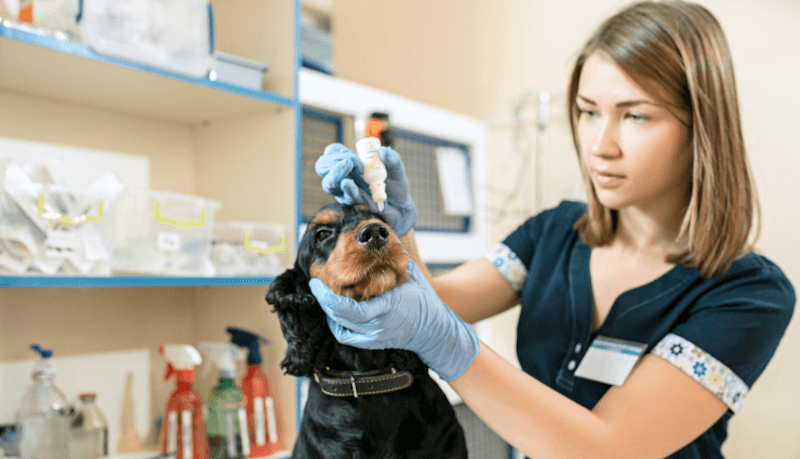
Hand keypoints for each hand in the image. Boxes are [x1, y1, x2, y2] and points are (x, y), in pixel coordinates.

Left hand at [308, 260, 479, 380]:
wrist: (434, 328)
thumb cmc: (422, 297)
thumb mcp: (410, 274)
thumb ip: (393, 257)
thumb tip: (377, 234)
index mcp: (388, 306)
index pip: (350, 309)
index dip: (328, 298)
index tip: (317, 283)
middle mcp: (379, 324)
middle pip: (340, 318)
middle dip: (323, 301)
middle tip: (316, 284)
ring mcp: (375, 336)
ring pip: (341, 328)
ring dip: (329, 312)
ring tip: (324, 295)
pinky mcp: (373, 343)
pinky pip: (347, 337)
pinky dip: (337, 325)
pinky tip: (334, 313)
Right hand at [315, 143, 417, 236]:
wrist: (401, 208)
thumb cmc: (395, 186)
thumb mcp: (397, 170)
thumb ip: (393, 160)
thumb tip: (385, 151)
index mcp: (352, 163)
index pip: (333, 153)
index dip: (336, 152)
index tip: (351, 154)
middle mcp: (345, 175)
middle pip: (323, 167)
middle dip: (332, 162)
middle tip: (349, 162)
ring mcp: (346, 191)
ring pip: (328, 184)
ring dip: (336, 175)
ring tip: (348, 174)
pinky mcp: (353, 205)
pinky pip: (344, 197)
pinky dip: (346, 190)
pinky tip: (348, 184)